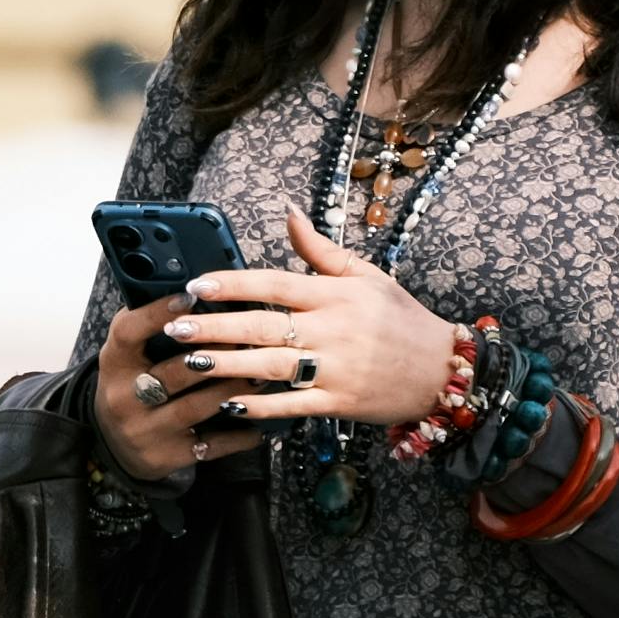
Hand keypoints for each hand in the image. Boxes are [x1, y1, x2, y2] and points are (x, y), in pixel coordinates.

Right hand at [93, 292, 259, 478]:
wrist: (115, 446)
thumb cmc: (132, 386)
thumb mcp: (128, 356)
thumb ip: (149, 327)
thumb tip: (193, 289)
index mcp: (115, 363)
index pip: (128, 332)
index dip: (157, 313)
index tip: (190, 297)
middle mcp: (125, 397)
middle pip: (174, 372)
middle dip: (216, 353)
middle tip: (251, 336)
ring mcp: (146, 430)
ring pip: (198, 406)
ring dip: (234, 388)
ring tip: (264, 372)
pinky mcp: (168, 456)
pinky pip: (212, 444)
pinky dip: (239, 433)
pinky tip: (259, 421)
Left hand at [157, 211, 466, 436]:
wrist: (443, 371)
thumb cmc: (401, 320)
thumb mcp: (366, 276)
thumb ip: (320, 250)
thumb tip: (287, 211)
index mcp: (336, 294)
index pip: (275, 283)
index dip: (233, 284)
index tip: (196, 286)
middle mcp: (333, 330)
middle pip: (263, 325)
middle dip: (215, 326)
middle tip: (175, 326)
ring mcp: (335, 369)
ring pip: (271, 366)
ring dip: (226, 365)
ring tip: (189, 362)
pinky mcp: (339, 403)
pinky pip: (293, 405)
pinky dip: (261, 407)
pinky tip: (229, 403)